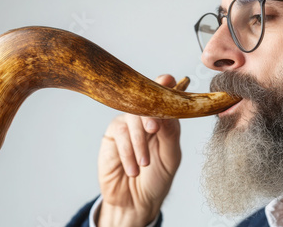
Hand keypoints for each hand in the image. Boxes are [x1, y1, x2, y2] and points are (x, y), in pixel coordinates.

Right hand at [97, 74, 181, 226]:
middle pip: (145, 102)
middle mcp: (145, 117)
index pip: (164, 95)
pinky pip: (119, 134)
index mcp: (164, 118)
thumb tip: (168, 112)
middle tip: (154, 130)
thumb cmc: (157, 178)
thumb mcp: (170, 157)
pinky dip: (128, 152)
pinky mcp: (112, 135)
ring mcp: (127, 124)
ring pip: (131, 118)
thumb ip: (171, 133)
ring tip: (145, 164)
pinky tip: (133, 169)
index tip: (167, 80)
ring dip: (139, 142)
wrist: (137, 202)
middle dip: (150, 114)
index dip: (164, 84)